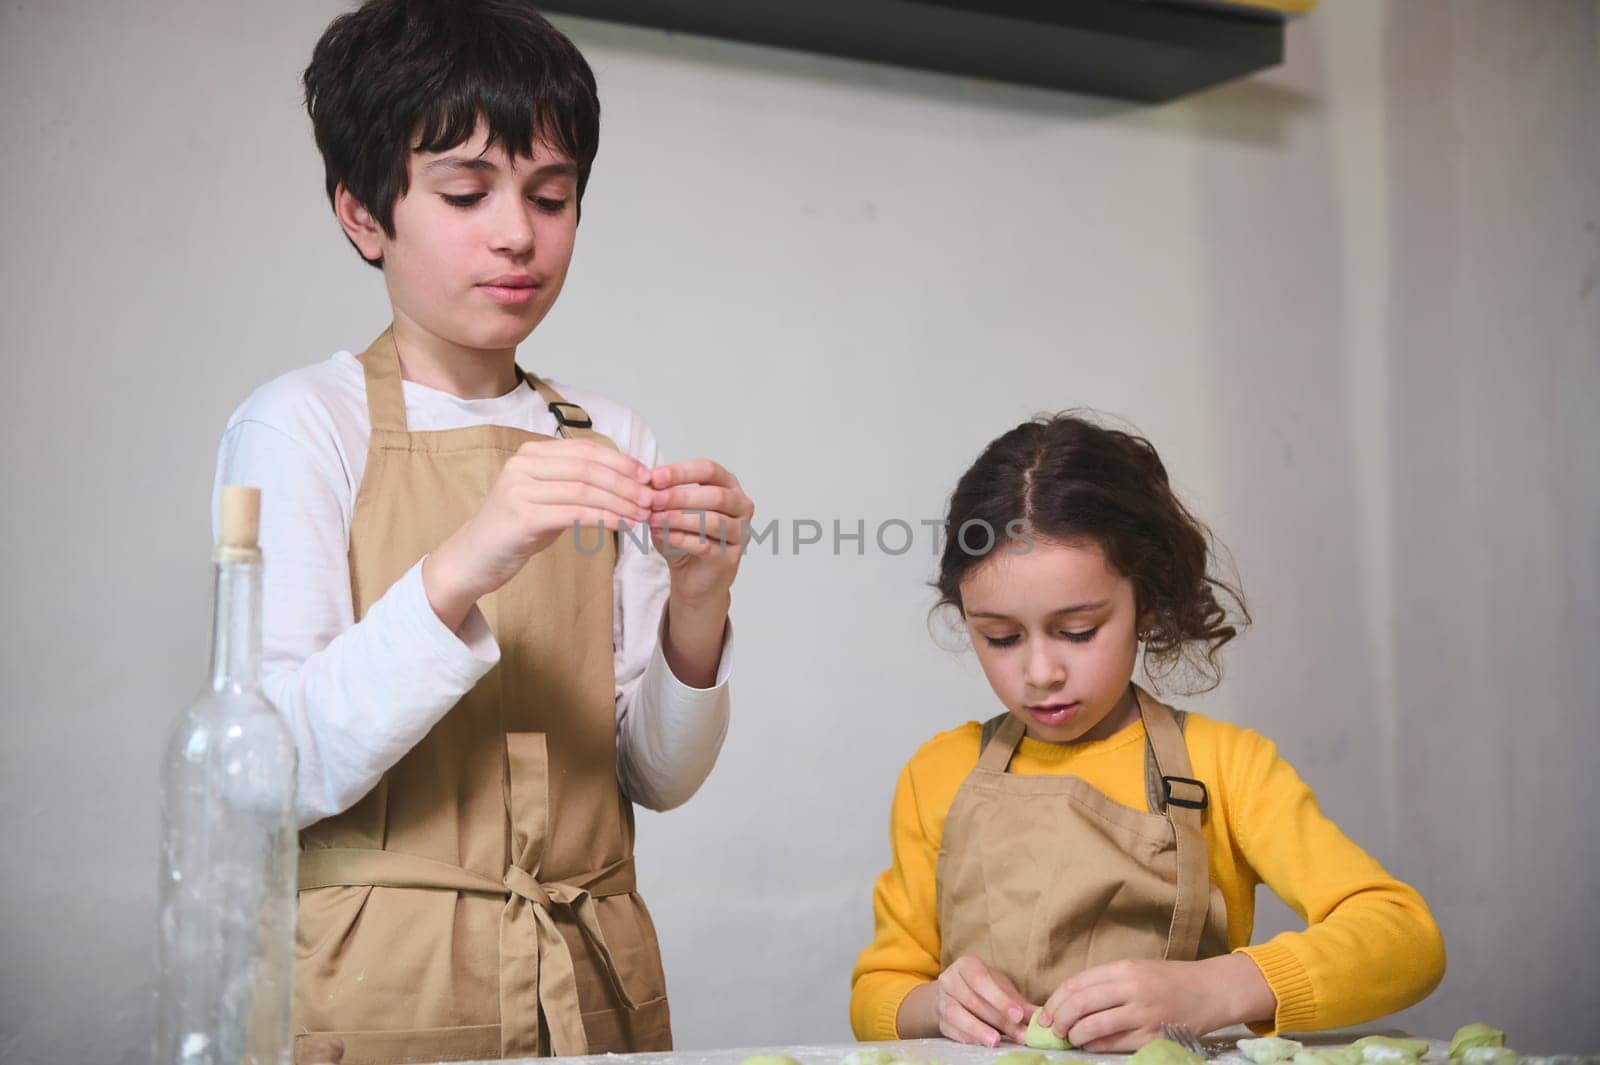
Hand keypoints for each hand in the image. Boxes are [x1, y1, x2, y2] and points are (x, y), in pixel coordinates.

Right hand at [423, 438, 652, 629]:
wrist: (475, 558)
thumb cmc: (517, 528)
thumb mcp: (548, 497)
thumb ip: (577, 483)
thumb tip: (626, 478)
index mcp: (532, 453)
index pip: (587, 450)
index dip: (622, 462)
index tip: (648, 477)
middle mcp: (524, 465)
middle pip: (590, 468)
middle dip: (627, 482)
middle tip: (653, 498)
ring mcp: (520, 489)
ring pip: (586, 490)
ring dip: (621, 502)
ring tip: (644, 514)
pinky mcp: (522, 516)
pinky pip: (575, 513)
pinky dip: (605, 518)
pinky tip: (623, 525)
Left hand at [646, 459, 753, 606]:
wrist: (693, 579)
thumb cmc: (685, 539)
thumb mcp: (670, 511)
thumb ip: (662, 496)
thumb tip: (646, 482)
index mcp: (729, 486)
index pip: (709, 470)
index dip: (681, 472)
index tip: (654, 477)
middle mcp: (741, 507)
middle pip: (715, 495)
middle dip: (680, 496)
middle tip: (653, 499)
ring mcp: (740, 533)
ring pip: (713, 521)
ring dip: (679, 518)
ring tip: (654, 518)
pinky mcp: (731, 557)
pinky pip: (706, 545)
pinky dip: (681, 539)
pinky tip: (662, 535)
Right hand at [899, 955, 1033, 1047]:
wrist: (954, 994)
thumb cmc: (982, 988)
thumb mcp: (1000, 988)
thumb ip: (1018, 1002)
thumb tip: (1042, 1016)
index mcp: (966, 965)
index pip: (981, 980)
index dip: (1000, 998)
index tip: (1018, 1015)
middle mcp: (949, 980)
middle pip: (972, 1000)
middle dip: (998, 1019)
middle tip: (1019, 1035)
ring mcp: (941, 1000)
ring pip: (956, 1014)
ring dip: (978, 1029)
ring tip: (996, 1042)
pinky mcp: (940, 1020)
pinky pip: (951, 1030)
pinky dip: (967, 1038)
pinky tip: (982, 1044)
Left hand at [1038, 955, 1274, 1052]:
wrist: (1211, 991)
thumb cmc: (1169, 980)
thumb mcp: (1136, 969)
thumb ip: (1105, 983)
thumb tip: (1069, 1001)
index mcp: (1124, 969)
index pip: (1077, 984)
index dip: (1055, 1001)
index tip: (1045, 1013)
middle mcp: (1132, 989)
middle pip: (1080, 1005)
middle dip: (1058, 1020)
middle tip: (1052, 1029)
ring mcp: (1144, 1015)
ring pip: (1094, 1027)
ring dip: (1075, 1036)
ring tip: (1070, 1039)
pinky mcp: (1154, 1037)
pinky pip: (1115, 1044)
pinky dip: (1096, 1047)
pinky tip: (1090, 1045)